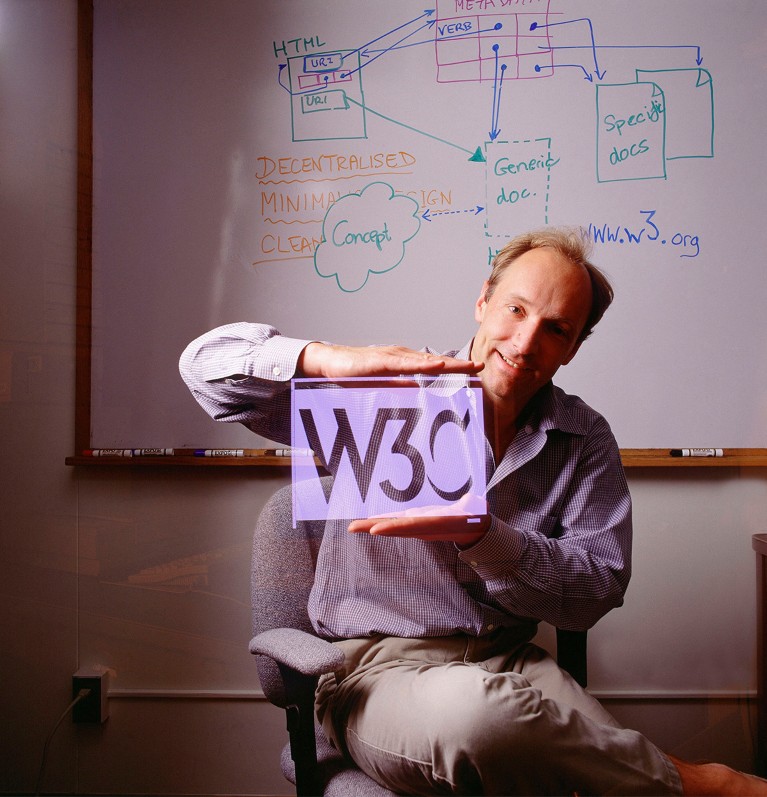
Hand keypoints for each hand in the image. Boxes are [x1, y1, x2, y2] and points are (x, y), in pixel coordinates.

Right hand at [299, 342, 483, 378]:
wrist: (328, 363)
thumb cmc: (353, 374)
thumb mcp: (381, 385)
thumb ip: (398, 387)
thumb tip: (417, 393)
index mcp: (402, 363)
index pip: (432, 366)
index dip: (454, 369)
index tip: (474, 372)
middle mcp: (400, 356)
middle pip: (434, 361)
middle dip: (458, 365)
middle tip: (480, 366)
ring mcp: (391, 356)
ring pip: (424, 360)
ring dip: (446, 364)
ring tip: (465, 367)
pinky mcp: (379, 361)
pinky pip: (404, 364)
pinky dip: (421, 365)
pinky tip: (435, 366)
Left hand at [348, 495, 489, 545]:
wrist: (473, 528)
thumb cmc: (474, 516)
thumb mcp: (475, 510)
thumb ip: (474, 506)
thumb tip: (478, 504)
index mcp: (434, 524)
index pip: (410, 525)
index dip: (392, 527)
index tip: (374, 530)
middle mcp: (422, 527)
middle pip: (393, 527)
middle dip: (372, 527)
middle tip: (351, 527)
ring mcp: (417, 525)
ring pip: (391, 525)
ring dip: (371, 525)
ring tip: (352, 526)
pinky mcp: (416, 522)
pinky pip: (396, 522)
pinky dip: (382, 521)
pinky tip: (368, 521)